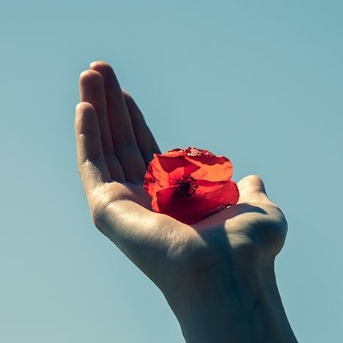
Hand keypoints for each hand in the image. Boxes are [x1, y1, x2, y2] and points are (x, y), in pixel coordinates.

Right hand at [75, 62, 287, 302]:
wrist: (230, 273)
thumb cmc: (248, 250)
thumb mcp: (257, 210)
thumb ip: (250, 193)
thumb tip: (253, 179)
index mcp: (174, 199)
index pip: (146, 151)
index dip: (135, 121)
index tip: (124, 92)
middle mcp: (145, 202)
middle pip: (121, 144)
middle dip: (110, 106)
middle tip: (98, 69)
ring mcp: (124, 207)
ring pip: (103, 149)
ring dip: (94, 110)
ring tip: (89, 74)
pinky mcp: (108, 211)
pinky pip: (92, 166)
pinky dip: (87, 136)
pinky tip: (84, 106)